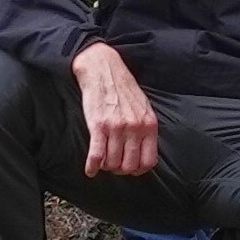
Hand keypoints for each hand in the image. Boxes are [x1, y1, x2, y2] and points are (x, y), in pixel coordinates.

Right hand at [71, 43, 159, 179]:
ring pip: (112, 163)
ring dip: (106, 166)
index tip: (129, 167)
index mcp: (149, 124)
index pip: (149, 161)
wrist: (104, 69)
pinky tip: (90, 169)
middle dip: (120, 170)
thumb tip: (143, 153)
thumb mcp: (143, 108)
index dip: (138, 169)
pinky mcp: (98, 125)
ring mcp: (117, 127)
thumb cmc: (123, 89)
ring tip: (102, 161)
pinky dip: (92, 167)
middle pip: (129, 166)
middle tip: (113, 164)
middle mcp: (135, 127)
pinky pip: (96, 156)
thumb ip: (145, 129)